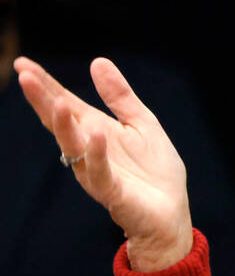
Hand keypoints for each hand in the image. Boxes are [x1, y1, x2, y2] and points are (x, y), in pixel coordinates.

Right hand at [14, 56, 192, 270]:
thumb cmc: (155, 172)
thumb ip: (120, 96)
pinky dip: (96, 154)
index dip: (46, 85)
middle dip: (43, 100)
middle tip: (24, 76)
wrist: (170, 215)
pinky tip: (95, 134)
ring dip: (64, 125)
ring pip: (73, 147)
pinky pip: (100, 172)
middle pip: (61, 122)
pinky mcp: (113, 192)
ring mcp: (98, 171)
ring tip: (58, 102)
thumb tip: (97, 61)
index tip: (22, 64)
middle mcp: (89, 150)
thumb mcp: (142, 124)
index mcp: (95, 130)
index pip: (65, 104)